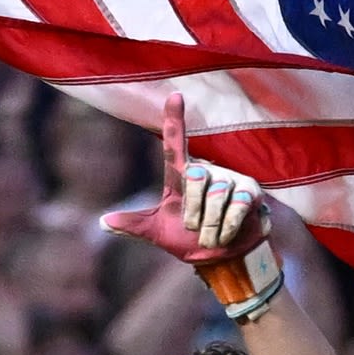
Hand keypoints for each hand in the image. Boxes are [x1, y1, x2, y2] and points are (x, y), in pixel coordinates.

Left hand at [98, 93, 268, 269]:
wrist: (222, 258)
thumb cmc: (189, 239)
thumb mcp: (158, 232)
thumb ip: (134, 225)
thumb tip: (103, 223)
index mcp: (181, 176)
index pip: (175, 144)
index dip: (175, 120)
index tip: (175, 95)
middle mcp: (206, 171)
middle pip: (195, 176)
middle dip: (193, 210)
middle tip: (193, 228)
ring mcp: (231, 179)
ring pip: (216, 195)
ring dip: (210, 225)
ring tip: (210, 237)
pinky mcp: (250, 192)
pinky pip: (236, 205)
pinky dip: (227, 226)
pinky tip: (226, 235)